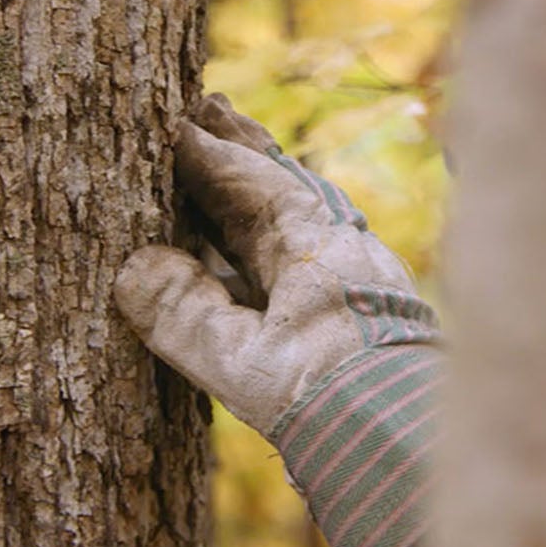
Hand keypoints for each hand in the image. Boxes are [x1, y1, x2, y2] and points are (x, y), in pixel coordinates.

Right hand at [115, 94, 437, 435]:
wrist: (411, 445)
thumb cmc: (331, 402)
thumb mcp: (244, 362)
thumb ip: (185, 314)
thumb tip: (135, 266)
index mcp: (313, 244)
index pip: (247, 179)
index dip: (203, 149)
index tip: (167, 119)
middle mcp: (339, 245)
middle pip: (279, 179)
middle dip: (241, 143)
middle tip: (206, 101)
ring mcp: (354, 271)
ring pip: (297, 209)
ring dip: (259, 178)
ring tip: (232, 146)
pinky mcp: (361, 304)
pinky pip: (307, 243)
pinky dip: (277, 223)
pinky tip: (265, 232)